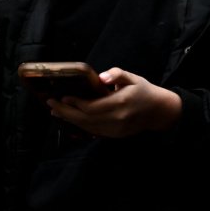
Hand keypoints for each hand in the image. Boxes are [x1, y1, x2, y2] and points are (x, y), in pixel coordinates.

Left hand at [46, 68, 181, 137]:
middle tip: (51, 105)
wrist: (159, 111)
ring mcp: (116, 130)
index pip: (92, 106)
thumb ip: (117, 74)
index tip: (62, 97)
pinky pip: (93, 131)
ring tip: (56, 112)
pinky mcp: (115, 136)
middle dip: (66, 112)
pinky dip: (80, 125)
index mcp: (121, 102)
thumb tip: (100, 77)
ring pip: (87, 127)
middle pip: (85, 119)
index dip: (75, 103)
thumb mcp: (133, 78)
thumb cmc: (144, 91)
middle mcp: (117, 119)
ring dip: (70, 120)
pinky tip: (71, 119)